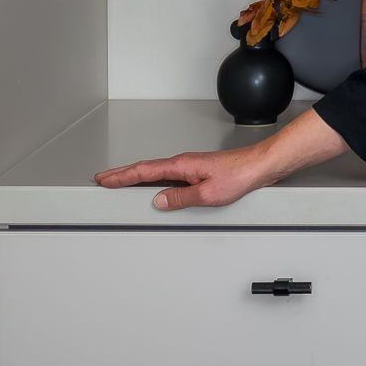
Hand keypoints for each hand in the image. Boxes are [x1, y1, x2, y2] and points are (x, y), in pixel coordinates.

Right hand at [93, 108, 347, 210]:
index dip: (121, 176)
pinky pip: (170, 177)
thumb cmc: (240, 175)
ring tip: (122, 184)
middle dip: (122, 175)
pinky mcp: (201, 172)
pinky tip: (156, 188)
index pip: (144, 171)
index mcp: (181, 165)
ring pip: (158, 173)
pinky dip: (156, 180)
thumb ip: (181, 199)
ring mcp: (192, 167)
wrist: (262, 166)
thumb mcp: (208, 194)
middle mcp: (184, 163)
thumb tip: (159, 202)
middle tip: (103, 180)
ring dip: (137, 178)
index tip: (103, 179)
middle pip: (146, 169)